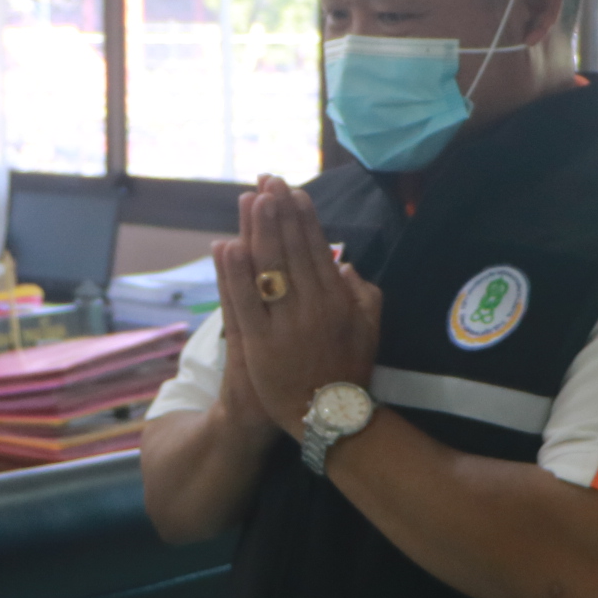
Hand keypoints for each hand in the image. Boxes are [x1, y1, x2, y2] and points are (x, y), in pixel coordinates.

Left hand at [211, 176, 382, 434]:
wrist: (327, 417)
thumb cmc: (349, 370)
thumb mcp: (370, 329)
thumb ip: (363, 293)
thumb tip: (345, 264)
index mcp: (337, 299)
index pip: (317, 248)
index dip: (303, 218)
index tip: (292, 192)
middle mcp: (312, 306)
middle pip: (290, 249)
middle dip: (278, 211)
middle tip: (268, 180)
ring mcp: (284, 324)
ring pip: (268, 269)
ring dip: (258, 230)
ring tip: (250, 198)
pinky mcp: (259, 343)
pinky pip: (244, 302)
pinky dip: (234, 274)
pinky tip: (227, 246)